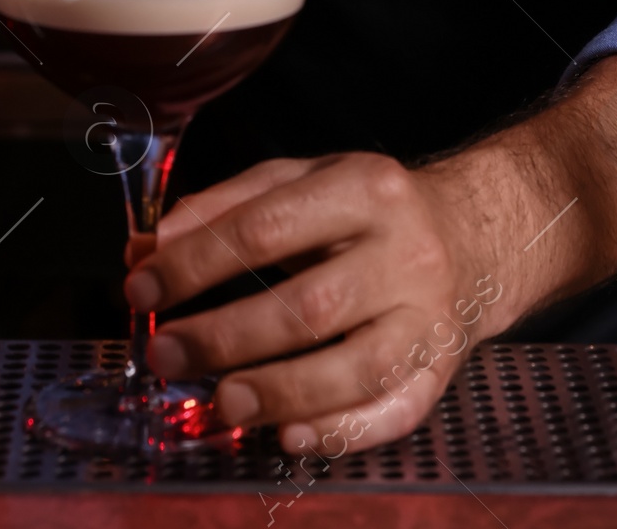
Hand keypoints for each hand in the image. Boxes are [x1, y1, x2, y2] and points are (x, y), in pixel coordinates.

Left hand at [124, 55, 616, 456]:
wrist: (475, 236)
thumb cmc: (367, 210)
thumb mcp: (303, 180)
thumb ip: (228, 206)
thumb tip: (149, 245)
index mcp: (364, 188)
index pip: (268, 225)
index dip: (197, 261)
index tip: (142, 287)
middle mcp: (404, 252)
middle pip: (309, 305)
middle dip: (225, 335)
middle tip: (164, 354)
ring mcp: (427, 317)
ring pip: (355, 368)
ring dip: (278, 391)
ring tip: (217, 400)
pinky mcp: (441, 371)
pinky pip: (393, 413)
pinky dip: (339, 432)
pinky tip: (286, 435)